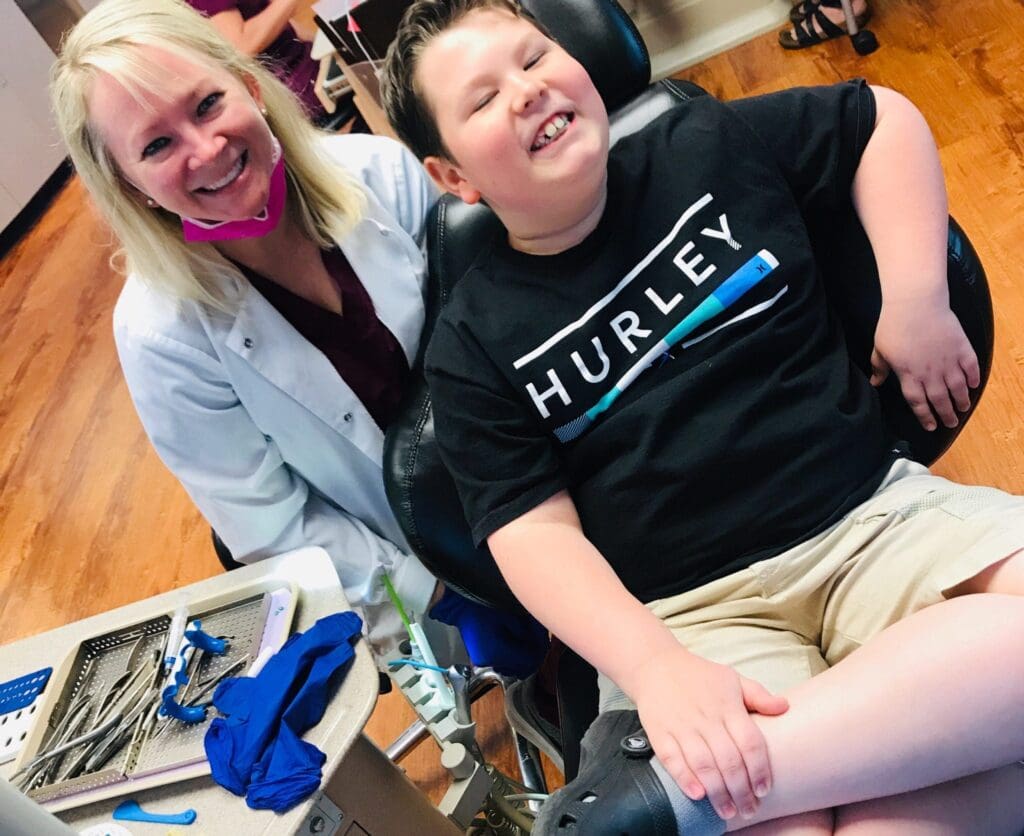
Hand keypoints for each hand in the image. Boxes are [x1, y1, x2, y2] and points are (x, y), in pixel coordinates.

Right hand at [625, 647, 787, 821]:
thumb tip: (785, 707)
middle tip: (749, 809)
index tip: (764, 789)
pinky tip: (698, 794)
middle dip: (741, 791)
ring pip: (703, 765)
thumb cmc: (698, 675)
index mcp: (727, 706)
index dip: (760, 770)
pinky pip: (672, 759)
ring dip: (718, 792)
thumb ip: (759, 695)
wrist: (655, 665)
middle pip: (729, 761)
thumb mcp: (732, 678)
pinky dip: (685, 778)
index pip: (750, 743)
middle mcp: (706, 718)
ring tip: (727, 811)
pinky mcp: (659, 732)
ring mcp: (681, 726)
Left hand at [870, 298, 979, 430]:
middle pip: (940, 400)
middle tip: (951, 423)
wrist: (915, 303)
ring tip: (963, 409)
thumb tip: (875, 382)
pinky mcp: (961, 347)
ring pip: (958, 388)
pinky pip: (971, 367)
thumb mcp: (880, 349)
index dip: (924, 416)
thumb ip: (879, 368)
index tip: (930, 426)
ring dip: (961, 400)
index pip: (918, 402)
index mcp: (909, 375)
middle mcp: (930, 373)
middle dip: (946, 414)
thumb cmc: (893, 325)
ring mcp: (948, 360)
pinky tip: (974, 385)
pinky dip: (974, 378)